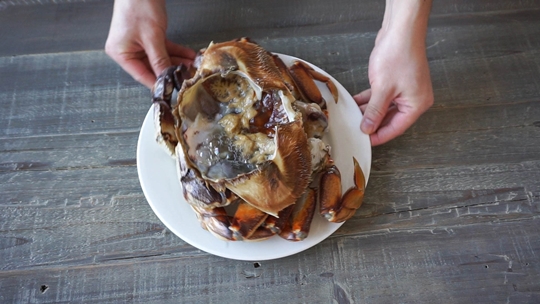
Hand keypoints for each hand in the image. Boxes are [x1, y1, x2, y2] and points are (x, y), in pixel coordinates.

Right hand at [105, 0, 195, 87]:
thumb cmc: (138, 5)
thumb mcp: (152, 37)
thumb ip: (160, 60)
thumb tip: (167, 78)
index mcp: (121, 53)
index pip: (142, 75)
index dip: (159, 84)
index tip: (172, 91)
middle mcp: (127, 50)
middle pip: (152, 68)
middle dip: (171, 72)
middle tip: (187, 77)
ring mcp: (138, 44)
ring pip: (160, 59)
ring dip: (177, 62)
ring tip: (191, 66)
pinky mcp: (148, 37)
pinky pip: (163, 49)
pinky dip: (175, 52)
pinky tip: (188, 56)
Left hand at [354, 0, 433, 145]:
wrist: (400, 30)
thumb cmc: (398, 55)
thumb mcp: (382, 89)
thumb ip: (374, 111)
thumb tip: (368, 128)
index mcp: (416, 105)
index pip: (396, 128)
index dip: (379, 136)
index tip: (365, 141)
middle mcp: (414, 99)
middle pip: (390, 119)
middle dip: (372, 123)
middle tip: (357, 129)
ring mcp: (405, 90)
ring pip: (384, 107)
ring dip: (369, 111)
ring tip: (353, 116)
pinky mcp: (396, 81)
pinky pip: (382, 96)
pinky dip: (369, 100)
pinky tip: (356, 102)